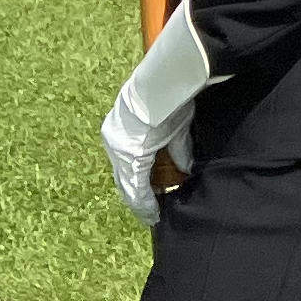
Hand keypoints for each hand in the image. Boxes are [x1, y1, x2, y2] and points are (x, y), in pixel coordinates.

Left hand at [100, 0, 217, 220]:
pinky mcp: (128, 159)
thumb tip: (186, 168)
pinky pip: (135, 189)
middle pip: (123, 176)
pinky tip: (151, 214)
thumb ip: (178, 149)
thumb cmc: (170, 97)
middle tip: (151, 208)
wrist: (163, 86)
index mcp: (121, 129)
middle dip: (137, 193)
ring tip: (152, 214)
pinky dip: (144, 203)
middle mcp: (114, 141)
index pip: (126, 160)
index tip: (148, 192)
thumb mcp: (174, 125)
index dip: (137, 179)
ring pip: (128, 185)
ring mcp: (118, 151)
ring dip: (141, 200)